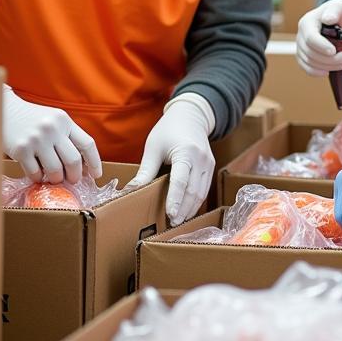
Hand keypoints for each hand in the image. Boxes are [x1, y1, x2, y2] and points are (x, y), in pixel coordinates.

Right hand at [3, 85, 100, 184]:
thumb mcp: (54, 121)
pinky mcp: (21, 149)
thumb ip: (67, 137)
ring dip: (56, 179)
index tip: (96, 175)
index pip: (87, 144)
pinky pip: (35, 173)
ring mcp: (36, 139)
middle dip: (74, 176)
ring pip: (55, 170)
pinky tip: (37, 173)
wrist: (4, 109)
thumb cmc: (33, 119)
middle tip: (71, 180)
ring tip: (53, 177)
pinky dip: (38, 178)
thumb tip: (83, 166)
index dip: (95, 162)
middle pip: (73, 161)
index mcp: (65, 121)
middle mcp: (52, 128)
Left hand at [127, 93, 215, 225]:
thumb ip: (145, 171)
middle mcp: (201, 159)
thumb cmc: (168, 130)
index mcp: (186, 152)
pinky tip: (186, 211)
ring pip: (201, 193)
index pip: (181, 180)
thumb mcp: (153, 148)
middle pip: (193, 191)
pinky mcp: (211, 167)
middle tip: (171, 225)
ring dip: (190, 209)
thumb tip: (130, 191)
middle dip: (183, 209)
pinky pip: (205, 189)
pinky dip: (196, 202)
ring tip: (178, 222)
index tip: (170, 215)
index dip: (175, 199)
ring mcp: (209, 164)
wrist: (190, 116)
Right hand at [295, 0, 341, 76]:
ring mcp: (301, 47)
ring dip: (327, 66)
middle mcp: (301, 35)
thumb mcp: (339, 7)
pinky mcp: (303, 57)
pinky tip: (328, 72)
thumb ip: (334, 11)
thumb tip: (328, 19)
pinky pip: (307, 68)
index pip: (310, 38)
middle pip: (310, 53)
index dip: (322, 47)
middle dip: (329, 59)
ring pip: (309, 62)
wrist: (336, 21)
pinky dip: (317, 72)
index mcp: (307, 23)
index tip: (334, 51)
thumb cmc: (337, 13)